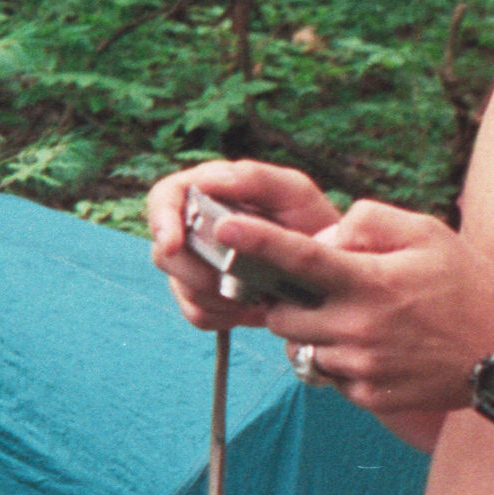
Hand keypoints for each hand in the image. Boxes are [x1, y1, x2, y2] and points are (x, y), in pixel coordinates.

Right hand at [145, 160, 343, 330]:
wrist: (332, 273)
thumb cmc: (314, 223)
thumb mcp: (294, 193)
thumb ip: (254, 179)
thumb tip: (206, 180)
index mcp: (210, 191)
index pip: (163, 198)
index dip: (161, 221)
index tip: (173, 245)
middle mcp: (195, 228)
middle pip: (163, 251)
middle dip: (195, 272)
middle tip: (232, 282)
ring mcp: (198, 265)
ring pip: (180, 287)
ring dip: (218, 296)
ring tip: (257, 294)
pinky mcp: (205, 298)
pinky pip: (197, 313)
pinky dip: (224, 316)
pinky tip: (252, 307)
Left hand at [255, 200, 493, 420]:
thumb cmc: (466, 285)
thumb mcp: (426, 234)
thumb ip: (366, 223)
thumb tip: (319, 240)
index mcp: (371, 283)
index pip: (300, 259)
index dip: (258, 241)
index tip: (224, 225)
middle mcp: (359, 328)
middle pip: (282, 315)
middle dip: (286, 301)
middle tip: (317, 292)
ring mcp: (361, 368)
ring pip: (301, 348)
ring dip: (312, 332)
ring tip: (357, 320)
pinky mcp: (367, 397)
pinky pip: (328, 376)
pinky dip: (338, 360)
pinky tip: (376, 349)